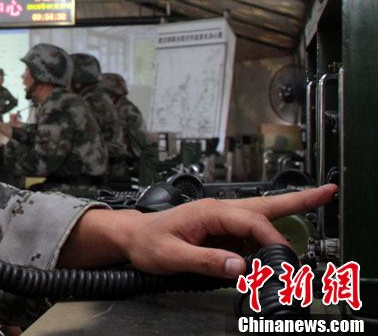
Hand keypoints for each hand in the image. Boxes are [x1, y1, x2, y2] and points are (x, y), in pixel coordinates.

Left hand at [59, 184, 336, 278]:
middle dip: (298, 199)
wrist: (130, 237)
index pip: (252, 221)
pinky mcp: (220, 231)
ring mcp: (221, 220)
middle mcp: (218, 210)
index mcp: (209, 211)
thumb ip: (204, 261)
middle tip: (327, 192)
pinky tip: (275, 249)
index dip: (270, 240)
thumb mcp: (170, 256)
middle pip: (265, 205)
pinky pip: (250, 233)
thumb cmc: (146, 242)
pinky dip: (268, 238)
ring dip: (287, 215)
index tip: (282, 259)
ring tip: (315, 206)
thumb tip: (238, 266)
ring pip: (261, 216)